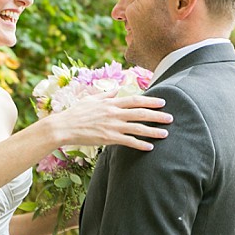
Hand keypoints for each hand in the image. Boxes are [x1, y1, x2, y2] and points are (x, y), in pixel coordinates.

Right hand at [48, 93, 171, 151]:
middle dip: (157, 115)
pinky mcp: (109, 138)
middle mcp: (114, 113)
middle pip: (140, 113)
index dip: (150, 100)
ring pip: (137, 128)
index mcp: (110, 102)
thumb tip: (116, 88)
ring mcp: (112, 126)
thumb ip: (106, 94)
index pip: (134, 100)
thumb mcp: (92, 99)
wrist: (64, 126)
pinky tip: (149, 147)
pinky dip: (140, 144)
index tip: (162, 101)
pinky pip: (128, 141)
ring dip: (153, 131)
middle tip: (170, 117)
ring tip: (165, 133)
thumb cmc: (77, 112)